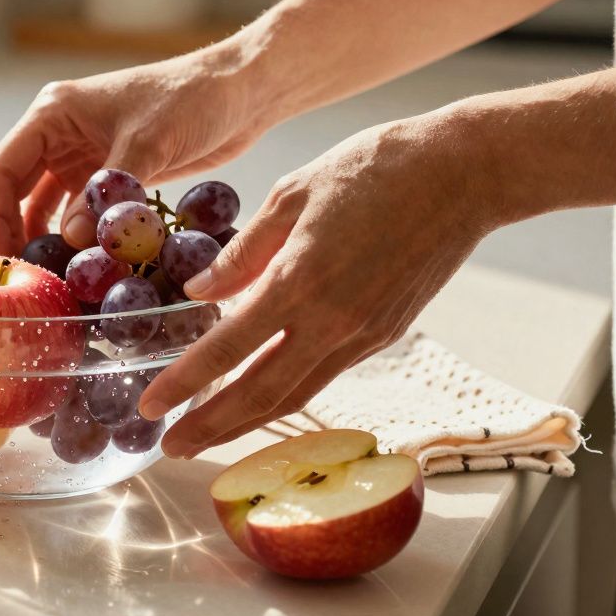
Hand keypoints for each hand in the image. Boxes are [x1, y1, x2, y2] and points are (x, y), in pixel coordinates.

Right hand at [0, 46, 266, 255]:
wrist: (242, 91)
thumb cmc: (194, 98)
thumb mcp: (149, 143)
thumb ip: (109, 193)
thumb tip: (73, 240)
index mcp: (53, 114)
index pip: (1, 170)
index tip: (4, 261)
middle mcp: (59, 135)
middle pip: (14, 192)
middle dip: (15, 235)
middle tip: (25, 280)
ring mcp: (82, 156)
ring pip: (44, 206)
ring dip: (46, 240)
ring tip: (53, 278)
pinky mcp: (108, 176)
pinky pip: (80, 214)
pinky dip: (79, 239)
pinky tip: (84, 265)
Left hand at [139, 114, 502, 456]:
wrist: (464, 174)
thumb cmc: (374, 169)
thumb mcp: (292, 193)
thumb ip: (243, 251)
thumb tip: (200, 291)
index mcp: (301, 281)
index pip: (229, 349)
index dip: (185, 383)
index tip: (150, 405)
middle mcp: (333, 321)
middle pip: (261, 394)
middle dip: (211, 427)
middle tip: (169, 446)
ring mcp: (364, 334)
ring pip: (296, 395)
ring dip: (247, 422)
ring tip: (206, 433)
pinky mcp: (386, 335)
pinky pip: (324, 374)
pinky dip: (285, 392)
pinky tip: (258, 391)